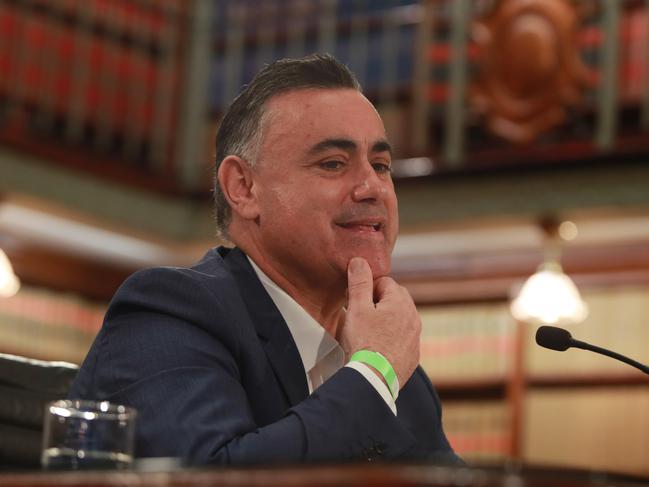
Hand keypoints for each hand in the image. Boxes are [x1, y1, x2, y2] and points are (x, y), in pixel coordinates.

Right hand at [337, 257, 420, 388]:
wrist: (374, 379)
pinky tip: (377, 348)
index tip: (355, 302)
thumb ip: (359, 281)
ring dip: (385, 321)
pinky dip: (391, 339)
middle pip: (394, 299)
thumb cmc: (365, 342)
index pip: (384, 282)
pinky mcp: (413, 355)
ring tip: (367, 333)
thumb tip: (360, 260)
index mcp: (401, 301)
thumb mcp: (357, 307)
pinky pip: (402, 339)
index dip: (367, 290)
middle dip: (378, 303)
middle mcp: (413, 317)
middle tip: (360, 316)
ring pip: (399, 319)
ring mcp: (415, 338)